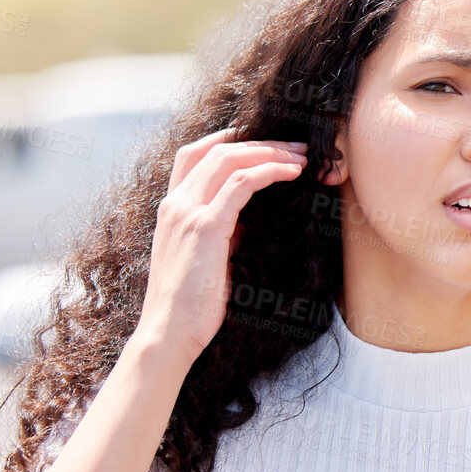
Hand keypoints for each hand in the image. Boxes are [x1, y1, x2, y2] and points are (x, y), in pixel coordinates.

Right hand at [132, 128, 309, 362]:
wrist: (168, 332)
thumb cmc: (189, 305)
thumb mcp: (204, 259)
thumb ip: (218, 235)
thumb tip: (240, 225)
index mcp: (171, 208)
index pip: (194, 154)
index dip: (227, 138)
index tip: (263, 141)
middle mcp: (175, 203)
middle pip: (217, 149)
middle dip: (261, 142)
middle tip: (297, 146)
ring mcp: (187, 211)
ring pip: (230, 159)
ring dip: (271, 152)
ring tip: (302, 157)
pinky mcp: (206, 227)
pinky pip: (241, 183)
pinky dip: (269, 170)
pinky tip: (291, 172)